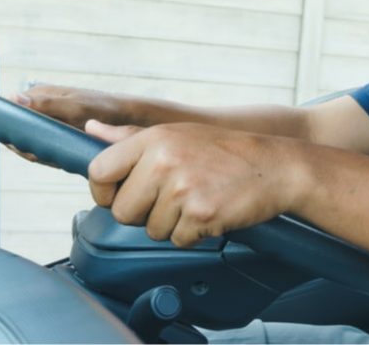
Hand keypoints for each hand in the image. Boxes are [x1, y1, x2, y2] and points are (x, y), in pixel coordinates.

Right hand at [5, 84, 136, 164]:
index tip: (24, 143)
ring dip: (41, 152)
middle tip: (49, 152)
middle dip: (29, 145)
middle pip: (18, 132)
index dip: (11, 130)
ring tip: (59, 155)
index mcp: (38, 94)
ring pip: (30, 143)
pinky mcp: (56, 134)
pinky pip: (44, 149)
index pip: (9, 113)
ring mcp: (47, 122)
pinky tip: (63, 158)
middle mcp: (39, 107)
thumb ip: (45, 104)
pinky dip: (51, 156)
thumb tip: (12, 98)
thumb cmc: (104, 108)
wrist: (128, 119)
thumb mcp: (75, 107)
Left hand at [85, 121, 307, 246]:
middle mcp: (164, 160)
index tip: (125, 193)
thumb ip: (130, 137)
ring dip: (172, 224)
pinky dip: (194, 233)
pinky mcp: (201, 213)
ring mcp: (183, 188)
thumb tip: (91, 129)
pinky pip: (178, 239)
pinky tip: (212, 211)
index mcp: (154, 139)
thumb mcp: (178, 134)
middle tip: (173, 198)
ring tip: (198, 200)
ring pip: (151, 229)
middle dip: (143, 213)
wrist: (277, 166)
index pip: (99, 171)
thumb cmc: (225, 151)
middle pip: (122, 210)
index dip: (107, 191)